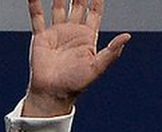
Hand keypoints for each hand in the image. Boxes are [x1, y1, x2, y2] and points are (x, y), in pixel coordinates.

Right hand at [22, 0, 130, 116]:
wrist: (54, 92)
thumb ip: (112, 52)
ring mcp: (57, 33)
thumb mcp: (98, 67)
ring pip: (58, 7)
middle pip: (76, 6)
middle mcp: (73, 32)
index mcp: (87, 38)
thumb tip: (127, 37)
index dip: (96, 1)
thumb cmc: (77, 83)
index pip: (94, 13)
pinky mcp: (41, 37)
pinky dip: (35, 6)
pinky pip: (37, 18)